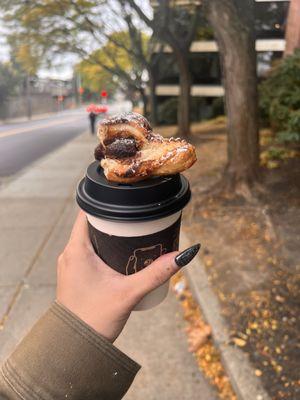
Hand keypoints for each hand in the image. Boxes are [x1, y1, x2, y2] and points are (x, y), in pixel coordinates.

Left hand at [56, 211, 198, 341]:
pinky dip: (103, 248)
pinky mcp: (75, 275)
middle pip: (91, 224)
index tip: (125, 203)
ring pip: (89, 238)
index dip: (105, 204)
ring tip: (131, 234)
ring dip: (108, 235)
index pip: (87, 213)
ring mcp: (71, 265)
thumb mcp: (129, 293)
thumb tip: (182, 255)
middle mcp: (69, 253)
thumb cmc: (94, 319)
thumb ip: (156, 274)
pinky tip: (120, 255)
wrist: (75, 347)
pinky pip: (88, 252)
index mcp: (76, 250)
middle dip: (113, 220)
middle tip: (136, 219)